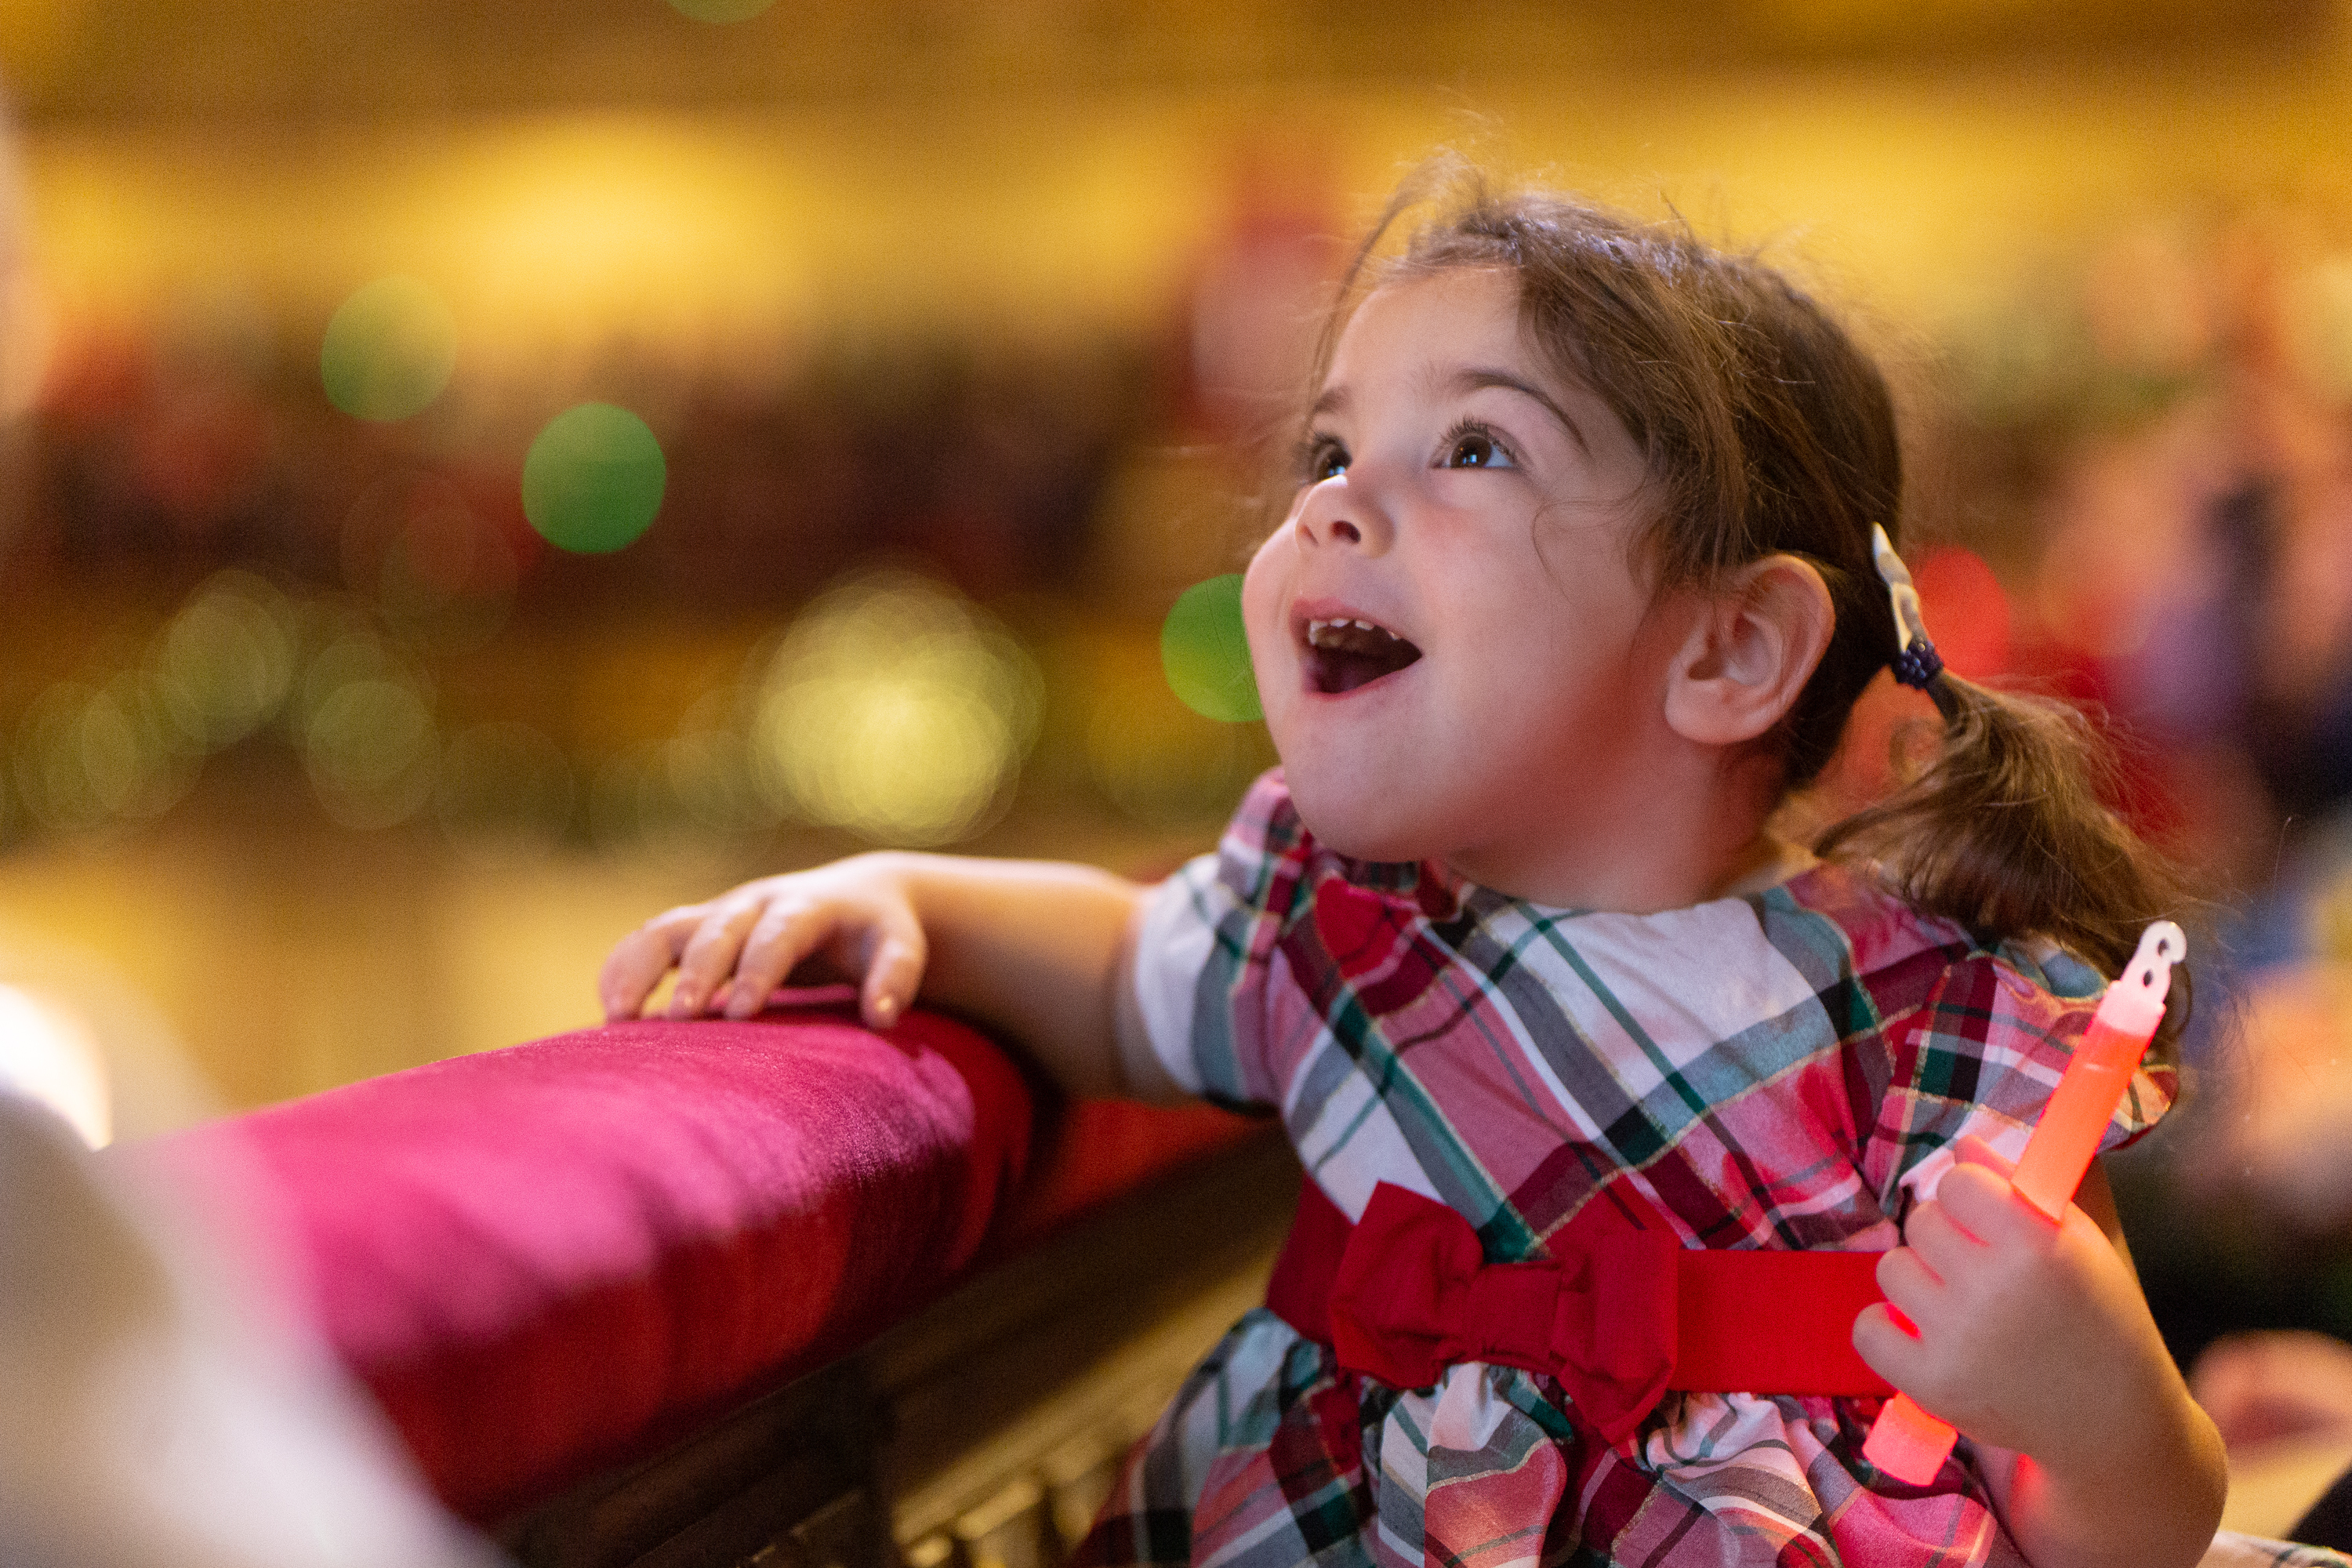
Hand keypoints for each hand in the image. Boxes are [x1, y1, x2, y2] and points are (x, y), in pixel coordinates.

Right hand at [597, 854, 926, 1030]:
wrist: (854, 896)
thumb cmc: (876, 933)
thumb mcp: (898, 945)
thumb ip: (895, 975)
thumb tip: (883, 1016)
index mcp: (807, 906)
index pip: (779, 933)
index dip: (759, 969)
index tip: (741, 1012)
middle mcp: (756, 903)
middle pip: (719, 929)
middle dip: (697, 970)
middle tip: (679, 1019)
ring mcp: (720, 913)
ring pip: (667, 928)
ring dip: (640, 968)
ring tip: (618, 1018)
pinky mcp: (697, 929)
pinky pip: (647, 942)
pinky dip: (623, 969)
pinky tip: (610, 1011)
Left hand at [1852, 1138, 2175, 1474]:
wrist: (2111, 1419)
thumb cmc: (2095, 1316)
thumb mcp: (2078, 1240)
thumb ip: (2019, 1184)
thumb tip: (1961, 1144)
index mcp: (2035, 1244)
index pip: (1957, 1181)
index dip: (1971, 1198)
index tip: (1990, 1220)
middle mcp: (1992, 1289)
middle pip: (1921, 1221)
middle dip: (1946, 1239)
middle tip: (1981, 1269)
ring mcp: (1956, 1340)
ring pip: (1891, 1268)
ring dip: (1919, 1280)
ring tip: (1961, 1305)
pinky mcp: (1929, 1384)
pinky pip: (1867, 1327)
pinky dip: (1887, 1329)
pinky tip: (1925, 1334)